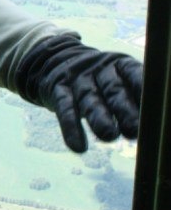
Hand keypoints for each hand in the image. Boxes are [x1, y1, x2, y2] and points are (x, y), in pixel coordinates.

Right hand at [15, 34, 142, 152]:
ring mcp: (77, 79)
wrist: (54, 62)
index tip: (151, 105)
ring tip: (109, 137)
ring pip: (89, 99)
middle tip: (134, 130)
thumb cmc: (97, 80)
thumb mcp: (114, 78)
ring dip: (99, 118)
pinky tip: (78, 147)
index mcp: (118, 64)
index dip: (141, 86)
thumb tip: (155, 122)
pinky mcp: (58, 89)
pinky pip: (65, 108)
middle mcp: (98, 69)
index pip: (132, 72)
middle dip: (124, 109)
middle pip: (113, 89)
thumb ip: (133, 96)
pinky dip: (71, 127)